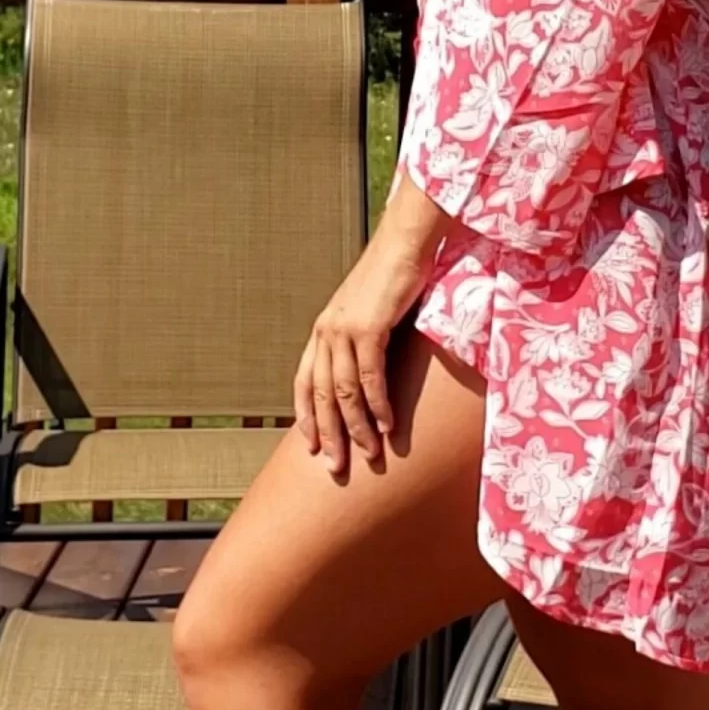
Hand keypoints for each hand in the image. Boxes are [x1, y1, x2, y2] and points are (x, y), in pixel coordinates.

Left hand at [294, 222, 435, 480]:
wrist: (404, 241)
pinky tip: (388, 426)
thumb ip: (364, 338)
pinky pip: (370, 378)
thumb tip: (372, 368)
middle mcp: (326, 332)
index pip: (304, 382)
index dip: (307, 416)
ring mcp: (345, 330)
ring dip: (358, 428)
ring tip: (369, 454)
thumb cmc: (392, 275)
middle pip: (322, 395)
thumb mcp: (369, 311)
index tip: (313, 446)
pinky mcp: (369, 328)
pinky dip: (378, 406)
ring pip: (344, 393)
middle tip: (336, 468)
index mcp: (323, 330)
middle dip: (329, 435)